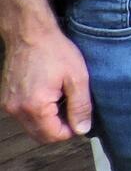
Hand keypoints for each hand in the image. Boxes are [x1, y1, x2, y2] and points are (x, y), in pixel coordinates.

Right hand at [2, 27, 91, 142]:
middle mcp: (17, 110)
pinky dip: (37, 113)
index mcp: (35, 106)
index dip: (71, 131)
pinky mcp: (6, 99)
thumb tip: (82, 129)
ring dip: (48, 122)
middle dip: (59, 129)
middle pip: (40, 135)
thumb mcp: (77, 77)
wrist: (29, 33)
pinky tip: (49, 96)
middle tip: (73, 111)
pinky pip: (23, 116)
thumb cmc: (54, 51)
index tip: (80, 117)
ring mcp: (8, 105)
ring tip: (61, 100)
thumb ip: (81, 106)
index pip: (53, 136)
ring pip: (31, 127)